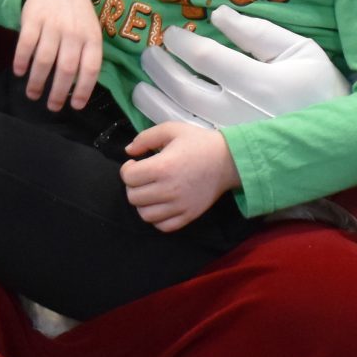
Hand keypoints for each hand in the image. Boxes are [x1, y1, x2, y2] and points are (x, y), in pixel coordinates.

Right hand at [14, 0, 101, 111]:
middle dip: (58, 92)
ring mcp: (53, 25)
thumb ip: (86, 54)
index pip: (91, 68)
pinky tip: (19, 72)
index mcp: (91, 37)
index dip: (84, 90)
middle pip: (66, 68)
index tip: (75, 106)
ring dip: (37, 81)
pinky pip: (26, 45)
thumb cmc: (77, 15)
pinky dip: (21, 61)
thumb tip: (79, 88)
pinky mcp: (33, 19)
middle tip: (52, 107)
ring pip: (44, 59)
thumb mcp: (90, 31)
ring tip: (33, 94)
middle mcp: (73, 32)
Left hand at [120, 122, 239, 231]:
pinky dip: (157, 218)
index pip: (128, 177)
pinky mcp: (188, 216)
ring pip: (145, 215)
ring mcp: (179, 206)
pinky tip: (161, 205)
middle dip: (133, 186)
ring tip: (151, 192)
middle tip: (143, 177)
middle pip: (133, 197)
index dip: (127, 169)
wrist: (228, 160)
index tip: (135, 164)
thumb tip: (129, 151)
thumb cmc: (199, 143)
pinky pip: (163, 226)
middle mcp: (169, 189)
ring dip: (143, 203)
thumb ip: (146, 137)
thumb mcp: (172, 130)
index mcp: (163, 167)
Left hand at [132, 5, 350, 129]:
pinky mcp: (227, 155)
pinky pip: (187, 141)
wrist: (339, 137)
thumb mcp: (299, 49)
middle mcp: (238, 113)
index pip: (205, 58)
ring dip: (153, 100)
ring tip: (141, 83)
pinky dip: (164, 127)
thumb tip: (217, 16)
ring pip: (178, 119)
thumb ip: (257, 32)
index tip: (171, 34)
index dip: (182, 43)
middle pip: (184, 88)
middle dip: (160, 68)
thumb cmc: (320, 86)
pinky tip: (155, 112)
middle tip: (147, 53)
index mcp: (258, 82)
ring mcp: (230, 138)